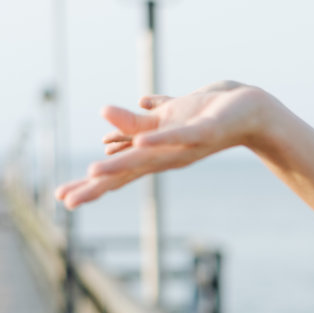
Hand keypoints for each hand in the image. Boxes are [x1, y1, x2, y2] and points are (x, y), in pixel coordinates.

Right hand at [54, 81, 273, 208]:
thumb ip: (137, 120)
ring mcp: (185, 146)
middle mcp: (168, 156)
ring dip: (121, 165)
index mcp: (156, 154)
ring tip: (93, 172)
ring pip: (148, 159)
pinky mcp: (203, 132)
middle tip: (67, 201)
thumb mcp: (166, 116)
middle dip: (97, 186)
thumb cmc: (209, 115)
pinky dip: (161, 140)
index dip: (92, 185)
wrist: (251, 111)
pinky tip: (142, 143)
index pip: (119, 173)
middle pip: (127, 174)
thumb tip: (106, 114)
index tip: (61, 199)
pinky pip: (181, 137)